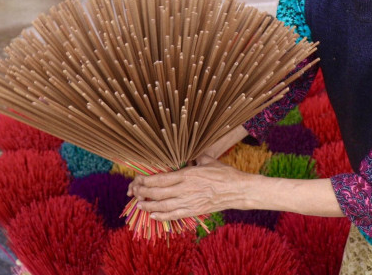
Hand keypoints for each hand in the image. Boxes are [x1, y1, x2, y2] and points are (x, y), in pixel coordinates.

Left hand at [127, 155, 249, 220]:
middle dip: (143, 192)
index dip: (146, 180)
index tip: (138, 179)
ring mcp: (189, 202)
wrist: (237, 190)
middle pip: (158, 192)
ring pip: (162, 205)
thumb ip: (196, 158)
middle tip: (134, 192)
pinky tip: (153, 215)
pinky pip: (173, 215)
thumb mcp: (208, 160)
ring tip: (139, 204)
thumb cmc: (225, 173)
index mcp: (187, 174)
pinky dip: (161, 216)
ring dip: (148, 205)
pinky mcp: (194, 211)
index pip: (161, 178)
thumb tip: (190, 155)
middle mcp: (185, 189)